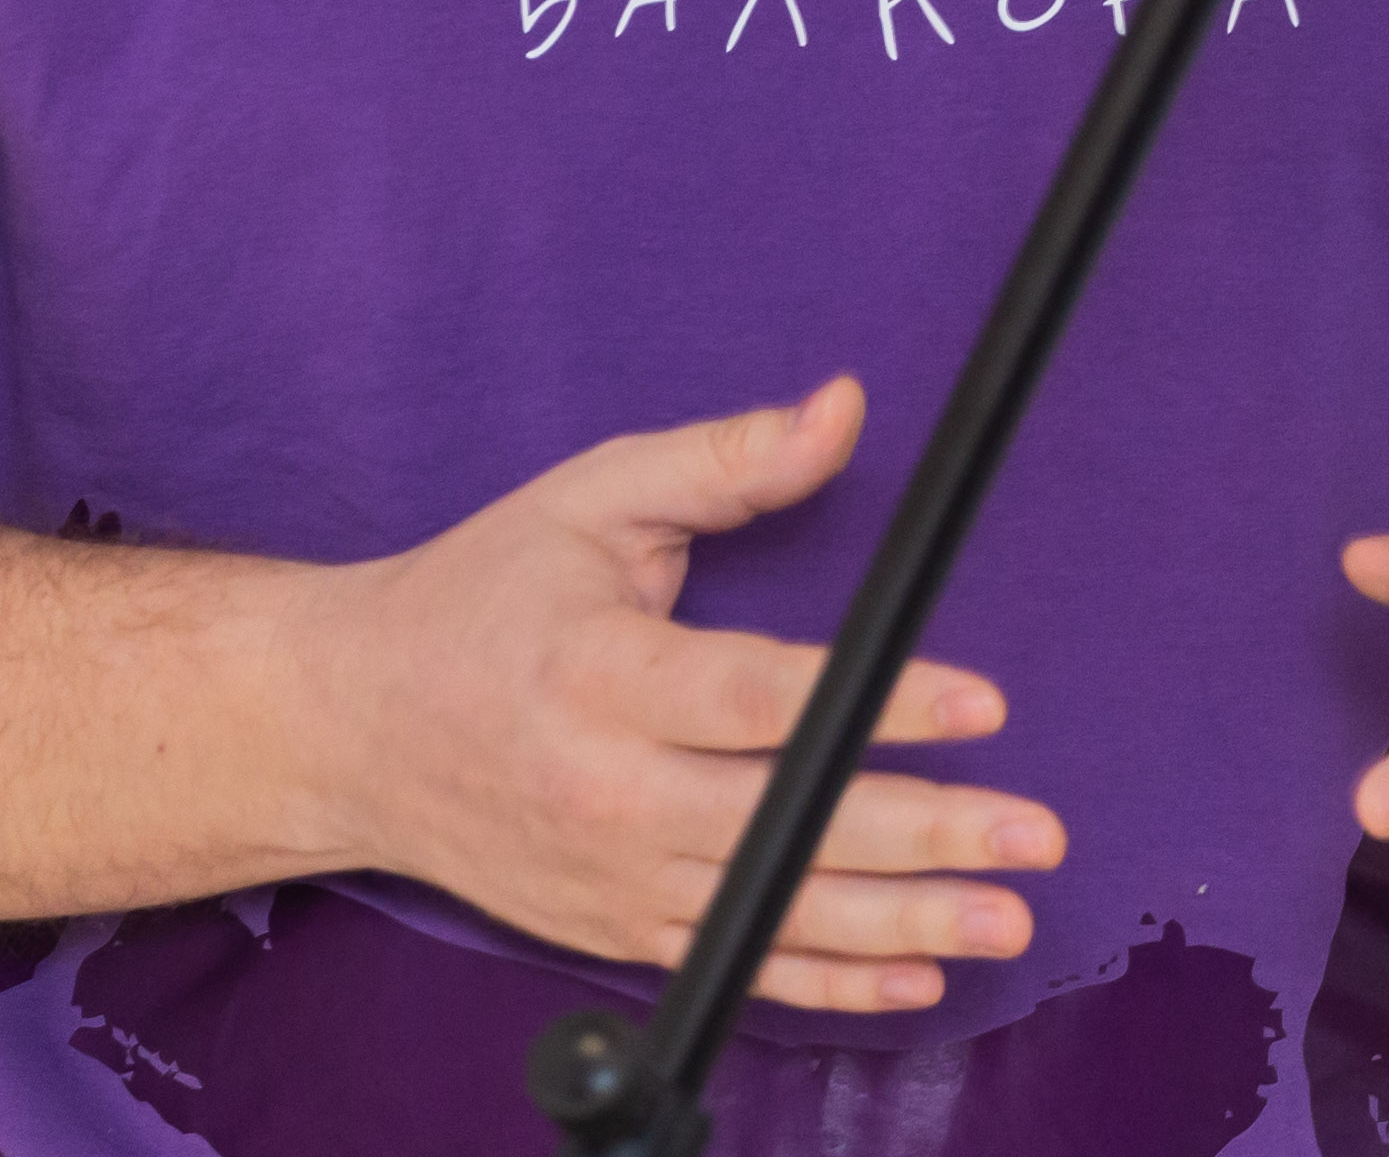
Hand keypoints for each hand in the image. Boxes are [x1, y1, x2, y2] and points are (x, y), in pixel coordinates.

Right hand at [300, 379, 1066, 1013]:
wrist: (352, 726)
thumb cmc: (480, 596)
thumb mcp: (592, 498)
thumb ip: (727, 458)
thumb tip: (843, 409)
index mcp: (601, 676)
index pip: (761, 699)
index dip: (878, 705)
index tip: (982, 704)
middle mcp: (607, 790)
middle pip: (789, 823)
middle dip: (927, 832)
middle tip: (1036, 833)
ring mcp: (612, 877)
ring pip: (779, 911)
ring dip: (905, 922)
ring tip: (1008, 915)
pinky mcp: (612, 928)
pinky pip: (740, 963)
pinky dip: (830, 980)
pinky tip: (917, 972)